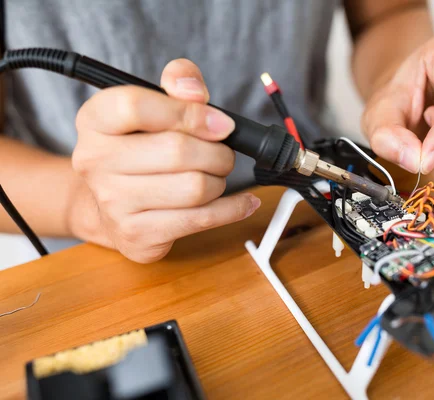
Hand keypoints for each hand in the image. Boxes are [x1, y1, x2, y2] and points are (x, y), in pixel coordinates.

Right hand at [70, 59, 260, 262]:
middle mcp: (95, 161)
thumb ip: (178, 84)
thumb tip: (194, 89)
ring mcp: (113, 203)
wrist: (108, 204)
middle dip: (217, 152)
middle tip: (222, 153)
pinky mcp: (137, 234)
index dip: (188, 112)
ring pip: (195, 188)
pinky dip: (233, 208)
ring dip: (220, 180)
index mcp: (95, 120)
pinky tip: (242, 202)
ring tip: (216, 175)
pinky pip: (201, 219)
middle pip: (178, 151)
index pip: (136, 106)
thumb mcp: (154, 106)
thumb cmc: (141, 148)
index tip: (219, 123)